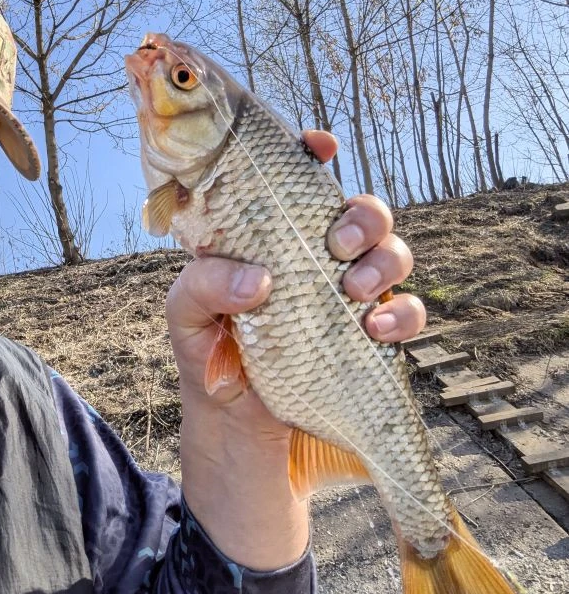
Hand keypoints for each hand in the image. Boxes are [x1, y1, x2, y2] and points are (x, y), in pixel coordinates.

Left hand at [168, 129, 425, 568]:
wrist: (241, 447)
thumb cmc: (210, 367)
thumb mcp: (185, 323)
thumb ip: (201, 287)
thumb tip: (262, 280)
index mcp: (270, 243)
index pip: (297, 184)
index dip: (313, 153)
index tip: (320, 146)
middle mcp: (315, 264)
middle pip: (361, 212)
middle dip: (362, 214)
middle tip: (336, 243)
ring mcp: (349, 302)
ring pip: (393, 254)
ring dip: (385, 260)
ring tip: (353, 290)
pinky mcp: (373, 342)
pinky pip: (408, 314)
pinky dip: (403, 314)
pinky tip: (374, 330)